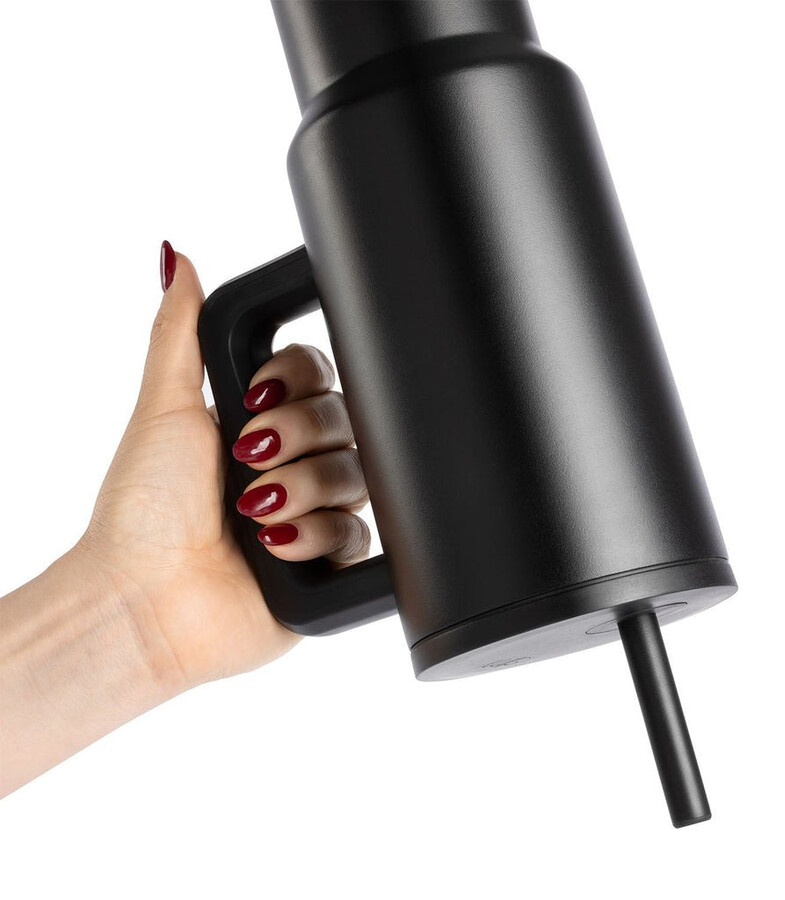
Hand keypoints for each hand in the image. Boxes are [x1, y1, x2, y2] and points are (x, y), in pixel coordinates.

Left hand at [76, 244, 369, 689]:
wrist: (145, 601)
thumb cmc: (142, 509)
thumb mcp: (163, 408)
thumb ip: (179, 331)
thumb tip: (175, 257)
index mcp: (262, 423)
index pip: (319, 376)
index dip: (298, 383)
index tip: (257, 400)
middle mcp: (295, 464)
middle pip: (346, 422)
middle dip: (297, 439)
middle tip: (248, 461)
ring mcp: (316, 513)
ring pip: (358, 477)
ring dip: (302, 490)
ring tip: (254, 512)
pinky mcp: (332, 562)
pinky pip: (361, 534)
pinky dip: (316, 536)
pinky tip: (276, 548)